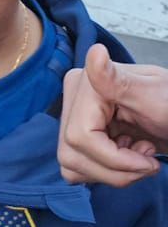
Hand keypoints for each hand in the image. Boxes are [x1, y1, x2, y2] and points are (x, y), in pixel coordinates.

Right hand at [58, 44, 167, 186]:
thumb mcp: (155, 95)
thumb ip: (118, 80)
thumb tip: (96, 53)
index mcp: (86, 85)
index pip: (80, 137)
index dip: (114, 159)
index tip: (148, 158)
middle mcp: (73, 100)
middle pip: (73, 154)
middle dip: (116, 169)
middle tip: (146, 159)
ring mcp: (73, 119)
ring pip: (71, 166)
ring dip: (112, 173)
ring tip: (138, 154)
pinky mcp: (78, 138)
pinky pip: (75, 169)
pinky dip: (105, 172)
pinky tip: (125, 154)